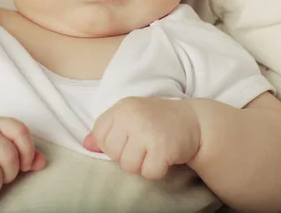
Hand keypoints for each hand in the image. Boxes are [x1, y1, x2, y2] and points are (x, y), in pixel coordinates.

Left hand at [83, 97, 200, 179]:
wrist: (194, 120)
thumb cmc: (158, 120)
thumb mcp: (131, 118)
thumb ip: (108, 130)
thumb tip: (86, 145)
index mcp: (122, 108)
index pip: (99, 135)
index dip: (112, 143)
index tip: (129, 138)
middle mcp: (132, 116)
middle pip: (113, 153)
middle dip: (128, 156)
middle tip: (145, 145)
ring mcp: (147, 131)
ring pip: (128, 166)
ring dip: (142, 164)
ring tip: (154, 150)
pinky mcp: (162, 147)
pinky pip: (148, 173)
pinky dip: (157, 170)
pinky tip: (164, 156)